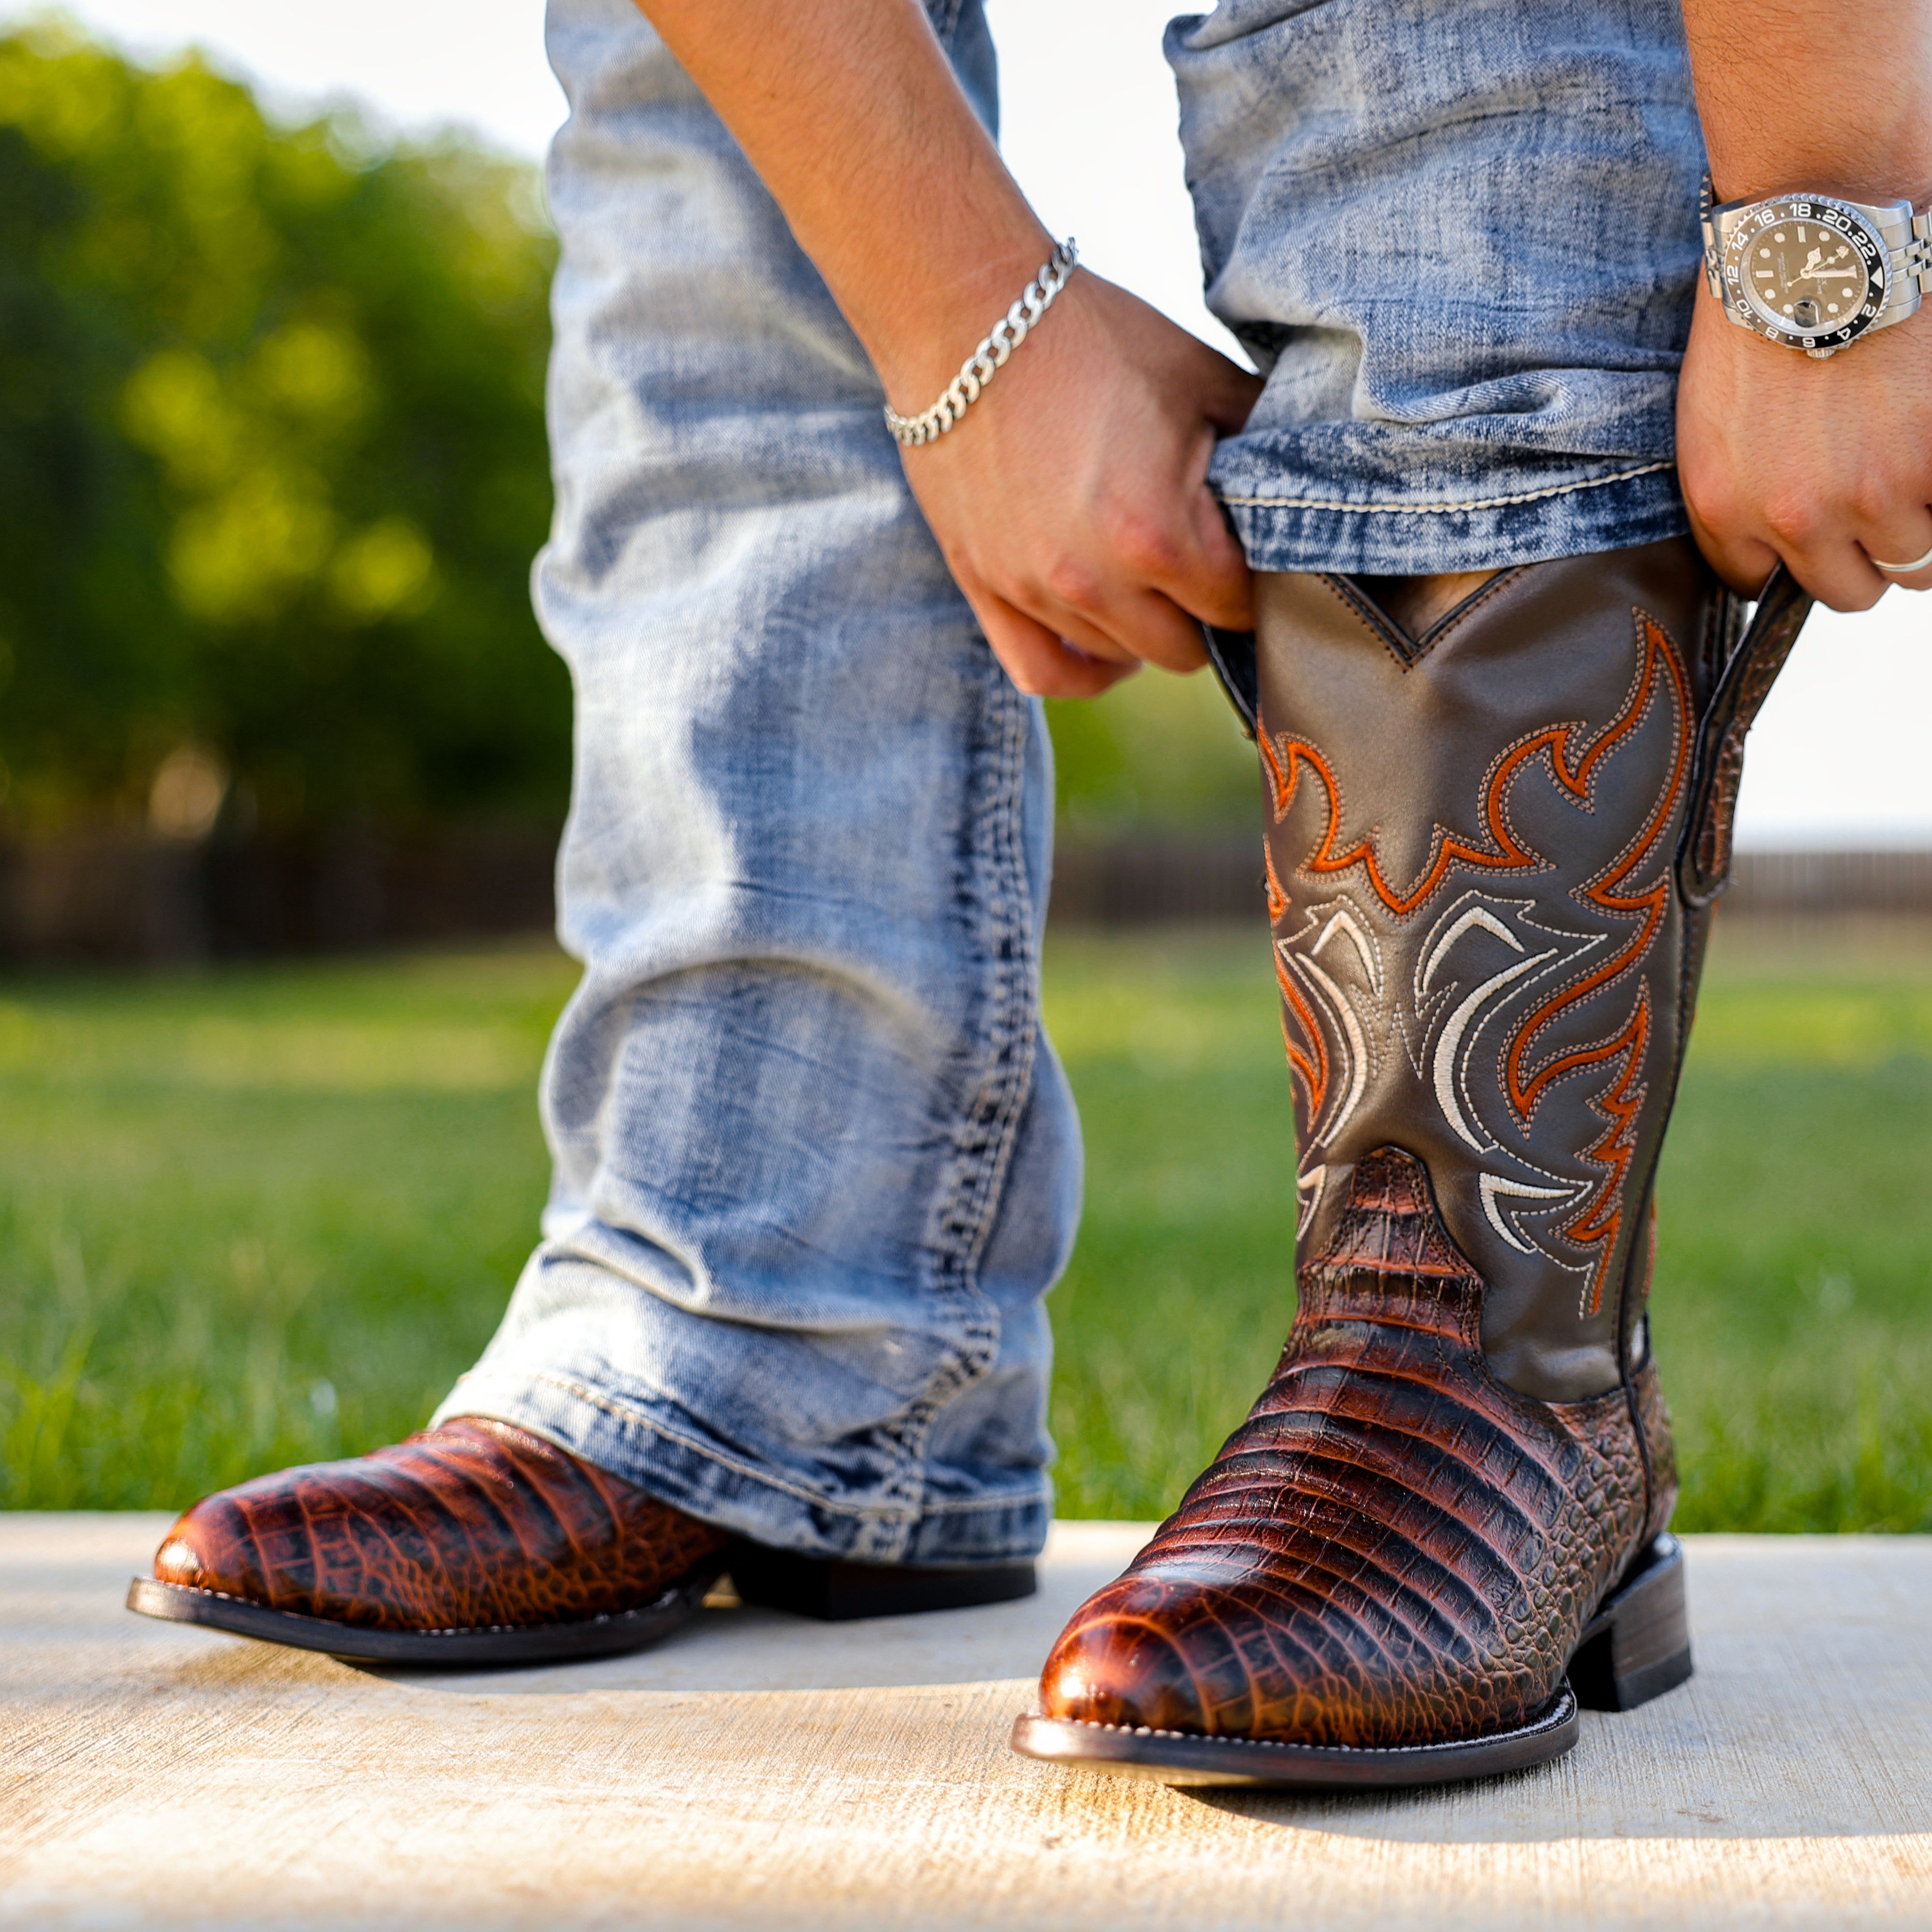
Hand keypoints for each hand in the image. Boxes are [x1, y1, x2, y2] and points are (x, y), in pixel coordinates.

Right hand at [890, 274, 1262, 697]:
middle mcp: (1095, 580)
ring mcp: (1035, 591)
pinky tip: (1109, 648)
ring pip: (1123, 659)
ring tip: (1157, 583)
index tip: (1257, 556)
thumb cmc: (1091, 337)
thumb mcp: (1201, 378)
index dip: (1259, 584)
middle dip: (1207, 613)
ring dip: (1149, 631)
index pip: (1238, 607)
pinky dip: (1085, 672)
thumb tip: (1303, 488)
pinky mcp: (986, 588)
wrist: (966, 316)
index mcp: (1159, 535)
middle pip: (1186, 650)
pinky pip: (1043, 673)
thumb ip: (1260, 446)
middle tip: (1210, 567)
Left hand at [1678, 279, 1931, 610]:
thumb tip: (1769, 549)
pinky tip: (1927, 452)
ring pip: (1913, 563)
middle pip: (1846, 590)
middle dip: (1861, 555)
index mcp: (1727, 508)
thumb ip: (1737, 494)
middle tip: (1876, 506)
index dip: (1790, 558)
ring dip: (1917, 527)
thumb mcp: (1711, 421)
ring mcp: (1875, 492)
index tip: (1812, 534)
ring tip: (1910, 471)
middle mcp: (1796, 516)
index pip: (1758, 582)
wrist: (1820, 239)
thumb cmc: (1760, 317)